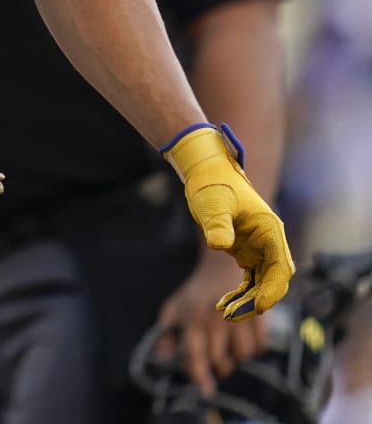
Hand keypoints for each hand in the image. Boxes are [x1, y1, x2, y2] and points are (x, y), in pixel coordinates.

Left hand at [152, 247, 269, 394]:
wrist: (222, 265)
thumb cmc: (196, 293)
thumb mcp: (174, 308)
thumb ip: (165, 333)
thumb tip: (161, 357)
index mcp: (192, 318)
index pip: (194, 354)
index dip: (198, 375)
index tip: (205, 390)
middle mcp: (215, 319)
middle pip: (220, 361)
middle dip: (220, 367)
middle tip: (219, 360)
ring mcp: (238, 316)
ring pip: (243, 356)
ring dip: (238, 357)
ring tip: (231, 344)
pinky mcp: (258, 315)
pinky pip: (260, 347)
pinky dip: (254, 349)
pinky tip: (246, 337)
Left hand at [163, 124, 294, 318]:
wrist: (206, 173)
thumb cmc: (213, 185)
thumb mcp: (213, 204)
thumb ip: (218, 225)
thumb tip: (220, 245)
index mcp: (271, 231)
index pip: (281, 269)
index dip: (272, 291)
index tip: (258, 308)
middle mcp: (270, 243)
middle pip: (273, 281)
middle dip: (256, 301)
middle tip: (231, 315)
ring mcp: (260, 249)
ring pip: (262, 284)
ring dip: (248, 301)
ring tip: (225, 313)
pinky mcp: (246, 253)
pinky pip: (250, 280)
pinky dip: (240, 294)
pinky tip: (223, 305)